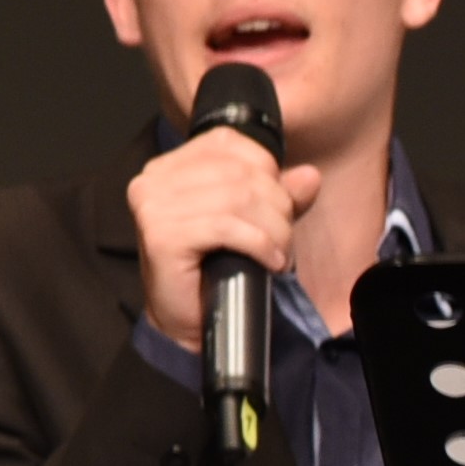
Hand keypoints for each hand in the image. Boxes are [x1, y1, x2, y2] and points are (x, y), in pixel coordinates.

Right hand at [129, 124, 313, 348]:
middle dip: (277, 207)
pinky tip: (270, 263)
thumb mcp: (253, 223)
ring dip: (274, 229)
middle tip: (283, 240)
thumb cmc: (214, 271)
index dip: (266, 171)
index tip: (278, 206)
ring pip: (238, 198)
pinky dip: (259, 244)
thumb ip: (279, 195)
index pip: (229, 143)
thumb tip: (310, 176)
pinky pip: (227, 227)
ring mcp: (154, 206)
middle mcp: (154, 179)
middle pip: (239, 173)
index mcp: (170, 166)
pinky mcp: (162, 235)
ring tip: (279, 254)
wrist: (186, 322)